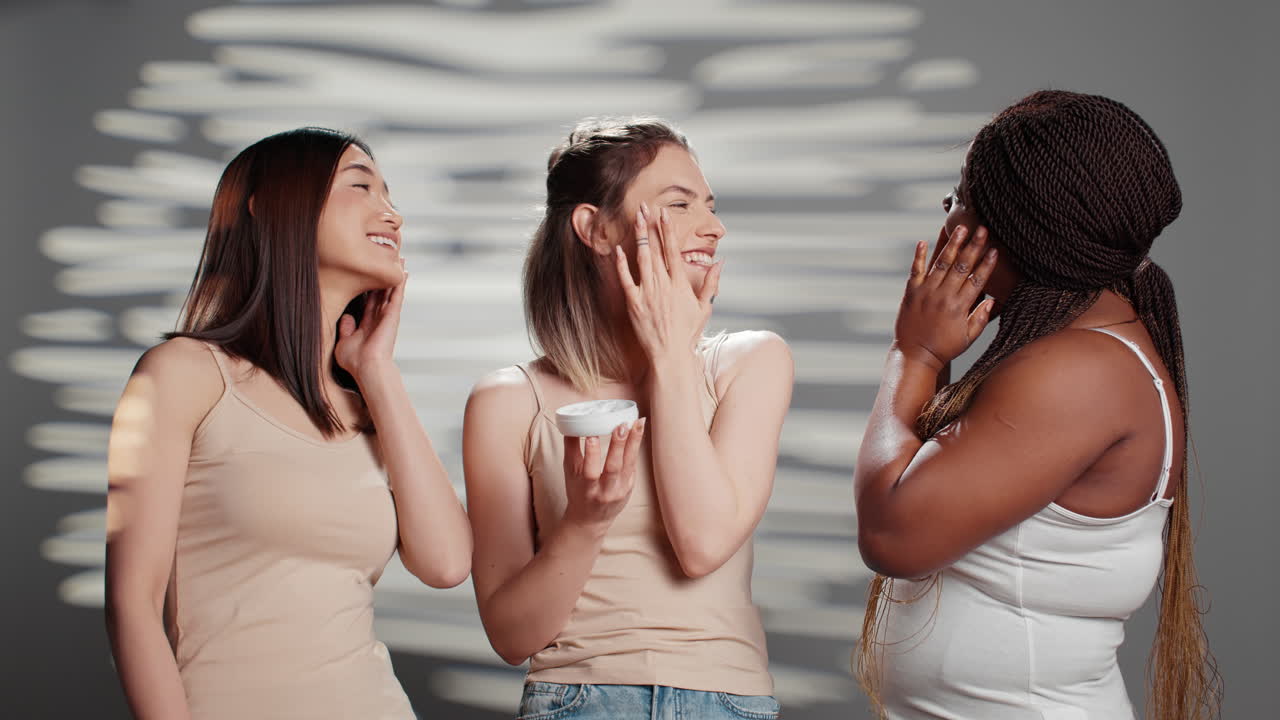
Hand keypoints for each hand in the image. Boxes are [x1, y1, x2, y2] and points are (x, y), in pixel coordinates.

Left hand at [334, 263, 406, 384]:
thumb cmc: (355, 362)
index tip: (372, 275)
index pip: (370, 300)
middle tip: (390, 261)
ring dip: (395, 276)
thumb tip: (346, 317)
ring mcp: (387, 316)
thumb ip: (345, 329)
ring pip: (392, 291)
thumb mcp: (343, 343)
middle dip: (386, 277)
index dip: (371, 287)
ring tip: (400, 261)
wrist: (367, 367)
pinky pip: (397, 295)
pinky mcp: (393, 314)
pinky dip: (400, 283)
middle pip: (383, 292)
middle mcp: (379, 318)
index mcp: (368, 323)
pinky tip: (403, 272)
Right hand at [561, 419, 645, 533]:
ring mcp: (621, 490)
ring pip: (629, 464)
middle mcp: (605, 491)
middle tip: (622, 425)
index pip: (589, 472)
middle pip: (614, 468)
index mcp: (587, 489)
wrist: (590, 520)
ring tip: (638, 423)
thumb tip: (570, 423)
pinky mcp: (630, 487)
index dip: (591, 454)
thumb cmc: (578, 491)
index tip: (591, 435)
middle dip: (618, 445)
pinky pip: (633, 465)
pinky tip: (638, 431)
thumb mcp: (570, 473)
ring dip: (634, 442)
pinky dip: (635, 448)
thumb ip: (571, 449)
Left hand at [613, 203, 721, 366]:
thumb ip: (711, 283)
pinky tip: (618, 249)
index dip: (668, 231)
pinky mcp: (633, 304)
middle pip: (656, 249)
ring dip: (638, 238)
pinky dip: (622, 264)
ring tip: (635, 219)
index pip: (673, 251)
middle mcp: (663, 285)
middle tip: (644, 207)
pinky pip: (626, 280)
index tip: (664, 214)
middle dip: (650, 226)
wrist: (670, 354)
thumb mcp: (705, 307)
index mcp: (680, 284)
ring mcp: (647, 293)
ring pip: (642, 259)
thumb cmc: (688, 333)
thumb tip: (720, 262)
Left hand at [894, 225, 996, 371]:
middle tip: (982, 229)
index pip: (977, 279)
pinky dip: (919, 255)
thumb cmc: (944, 348)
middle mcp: (943, 295)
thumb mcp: (968, 337)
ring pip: (941, 263)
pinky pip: (916, 270)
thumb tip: (993, 300)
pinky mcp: (911, 292)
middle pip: (961, 266)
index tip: (995, 249)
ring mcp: (926, 292)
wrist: (914, 355)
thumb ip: (980, 318)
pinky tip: (924, 241)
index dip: (987, 263)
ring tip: (960, 228)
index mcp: (959, 306)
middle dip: (973, 246)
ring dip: (952, 244)